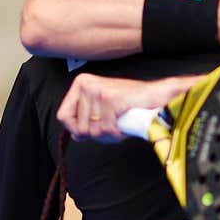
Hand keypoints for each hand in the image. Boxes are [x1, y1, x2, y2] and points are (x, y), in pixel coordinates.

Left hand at [57, 73, 195, 139]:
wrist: (156, 95)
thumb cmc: (132, 102)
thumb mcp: (102, 107)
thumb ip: (86, 118)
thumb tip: (75, 136)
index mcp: (81, 83)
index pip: (62, 116)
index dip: (76, 129)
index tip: (91, 128)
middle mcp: (86, 85)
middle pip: (78, 127)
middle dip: (96, 134)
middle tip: (112, 127)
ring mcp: (97, 91)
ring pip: (92, 131)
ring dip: (108, 135)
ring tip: (119, 124)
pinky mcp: (109, 99)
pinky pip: (106, 130)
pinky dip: (117, 134)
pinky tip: (124, 125)